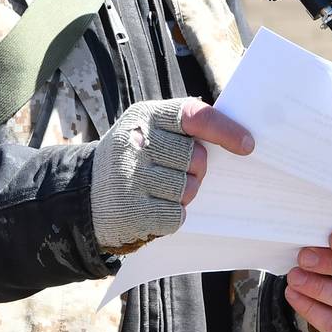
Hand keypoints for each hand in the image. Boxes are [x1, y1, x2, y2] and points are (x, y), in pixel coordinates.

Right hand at [91, 97, 252, 253]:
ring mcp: (130, 177)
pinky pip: (175, 215)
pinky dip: (170, 215)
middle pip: (196, 158)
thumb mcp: (146, 128)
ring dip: (183, 194)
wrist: (84, 193)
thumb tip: (237, 137)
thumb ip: (180, 127)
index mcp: (144, 115)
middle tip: (176, 171)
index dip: (224, 130)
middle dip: (195, 169)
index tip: (247, 145)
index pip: (193, 116)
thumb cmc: (131, 158)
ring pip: (188, 189)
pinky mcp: (131, 210)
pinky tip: (151, 207)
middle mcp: (134, 142)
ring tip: (159, 190)